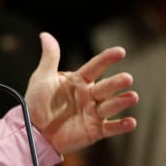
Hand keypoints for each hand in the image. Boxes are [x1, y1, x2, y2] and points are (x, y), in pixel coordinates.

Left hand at [24, 32, 137, 153]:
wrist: (33, 131)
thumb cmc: (36, 103)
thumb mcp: (41, 78)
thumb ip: (50, 57)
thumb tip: (45, 35)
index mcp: (79, 81)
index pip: (95, 67)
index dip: (107, 59)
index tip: (120, 51)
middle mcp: (89, 95)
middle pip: (106, 87)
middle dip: (117, 83)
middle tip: (127, 78)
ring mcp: (93, 113)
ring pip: (111, 106)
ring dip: (122, 102)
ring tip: (132, 97)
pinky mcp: (94, 130)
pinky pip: (110, 128)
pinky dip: (121, 126)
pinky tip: (130, 122)